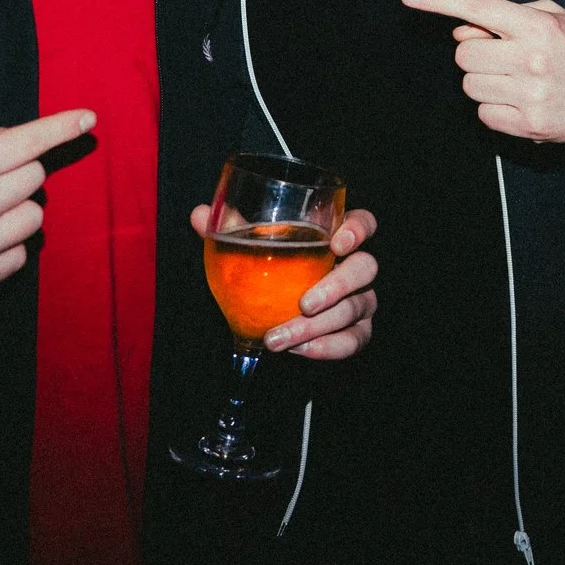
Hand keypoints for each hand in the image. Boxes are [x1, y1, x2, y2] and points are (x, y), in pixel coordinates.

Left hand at [189, 204, 379, 359]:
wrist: (276, 313)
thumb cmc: (271, 270)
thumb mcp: (250, 248)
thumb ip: (229, 230)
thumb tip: (198, 214)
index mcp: (335, 236)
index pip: (364, 223)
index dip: (358, 229)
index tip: (337, 242)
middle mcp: (354, 266)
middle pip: (365, 268)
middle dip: (336, 287)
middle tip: (304, 304)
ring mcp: (361, 299)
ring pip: (355, 309)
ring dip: (316, 328)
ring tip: (279, 338)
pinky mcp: (357, 330)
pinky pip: (354, 340)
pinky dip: (328, 348)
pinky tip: (299, 350)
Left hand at [403, 0, 564, 144]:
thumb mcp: (553, 18)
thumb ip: (505, 18)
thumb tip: (461, 30)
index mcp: (538, 26)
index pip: (478, 7)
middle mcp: (533, 60)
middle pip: (465, 53)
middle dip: (475, 52)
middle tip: (502, 54)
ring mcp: (531, 96)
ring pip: (470, 85)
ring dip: (483, 80)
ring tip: (515, 78)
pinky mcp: (530, 126)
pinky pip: (483, 114)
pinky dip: (493, 107)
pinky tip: (520, 100)